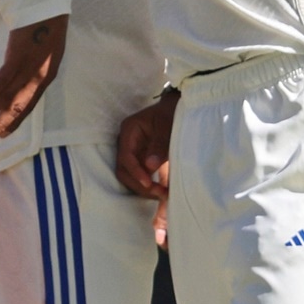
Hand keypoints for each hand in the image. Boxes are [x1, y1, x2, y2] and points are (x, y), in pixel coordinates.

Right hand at [0, 14, 67, 140]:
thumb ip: (33, 66)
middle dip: (3, 124)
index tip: (2, 134)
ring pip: (11, 96)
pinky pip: (4, 79)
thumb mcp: (44, 50)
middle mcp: (41, 76)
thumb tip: (20, 76)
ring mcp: (31, 67)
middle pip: (20, 106)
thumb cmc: (43, 25)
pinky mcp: (19, 55)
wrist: (46, 3)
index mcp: (46, 76)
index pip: (29, 105)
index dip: (15, 121)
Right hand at [116, 92, 177, 248]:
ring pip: (130, 177)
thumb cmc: (173, 113)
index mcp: (130, 131)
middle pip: (123, 170)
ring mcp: (134, 152)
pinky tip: (163, 193)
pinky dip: (150, 187)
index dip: (135, 172)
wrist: (180, 109)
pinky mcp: (143, 160)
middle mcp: (128, 143)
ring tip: (164, 195)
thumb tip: (150, 166)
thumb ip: (160, 144)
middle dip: (139, 184)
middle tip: (159, 193)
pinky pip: (141, 177)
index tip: (149, 184)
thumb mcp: (168, 125)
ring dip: (144, 188)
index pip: (125, 157)